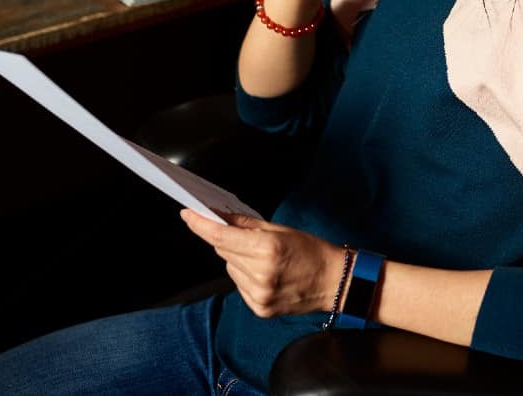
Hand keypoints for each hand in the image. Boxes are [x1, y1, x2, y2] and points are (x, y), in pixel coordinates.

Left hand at [181, 209, 345, 318]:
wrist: (334, 282)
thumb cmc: (312, 252)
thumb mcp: (281, 230)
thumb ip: (247, 225)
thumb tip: (220, 216)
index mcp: (267, 249)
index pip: (221, 237)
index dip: (200, 225)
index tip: (187, 214)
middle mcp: (260, 274)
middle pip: (223, 251)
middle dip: (227, 239)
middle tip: (244, 235)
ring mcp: (258, 294)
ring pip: (229, 268)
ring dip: (237, 259)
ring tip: (263, 258)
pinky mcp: (259, 308)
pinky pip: (239, 285)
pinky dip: (245, 275)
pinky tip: (265, 273)